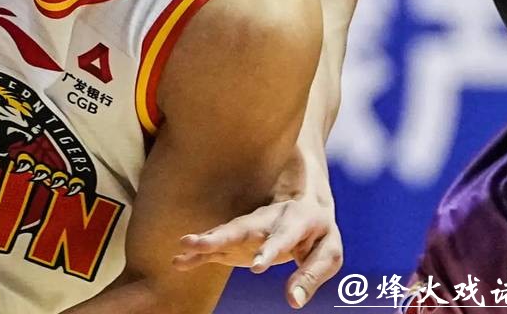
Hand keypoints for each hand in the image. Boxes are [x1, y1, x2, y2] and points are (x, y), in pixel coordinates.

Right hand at [172, 147, 342, 308]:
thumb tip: (293, 302)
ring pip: (224, 233)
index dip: (269, 250)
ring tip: (183, 246)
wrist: (303, 204)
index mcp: (294, 221)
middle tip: (197, 243)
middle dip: (220, 236)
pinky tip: (179, 262)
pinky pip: (215, 249)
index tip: (258, 267)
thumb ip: (310, 276)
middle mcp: (265, 221)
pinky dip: (197, 255)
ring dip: (204, 240)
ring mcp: (248, 229)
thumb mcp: (328, 254)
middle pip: (242, 228)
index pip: (281, 237)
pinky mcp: (236, 241)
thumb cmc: (319, 234)